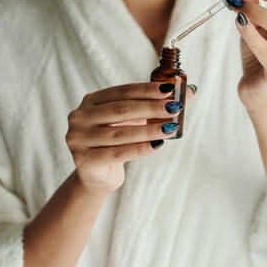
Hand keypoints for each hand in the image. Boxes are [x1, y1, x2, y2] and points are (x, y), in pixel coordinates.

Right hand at [65, 82, 192, 193]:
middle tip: (174, 108)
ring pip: (120, 133)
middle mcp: (80, 117)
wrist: (98, 176)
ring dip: (149, 130)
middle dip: (151, 108)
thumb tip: (189, 92)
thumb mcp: (134, 121)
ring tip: (171, 128)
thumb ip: (155, 106)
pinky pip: (117, 153)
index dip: (146, 90)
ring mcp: (78, 138)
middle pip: (121, 110)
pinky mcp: (83, 160)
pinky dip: (139, 149)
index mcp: (91, 101)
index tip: (169, 90)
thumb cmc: (117, 142)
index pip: (122, 92)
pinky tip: (158, 145)